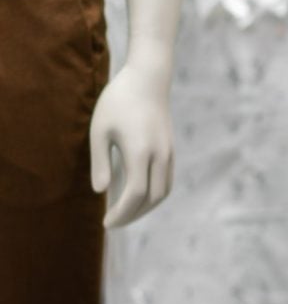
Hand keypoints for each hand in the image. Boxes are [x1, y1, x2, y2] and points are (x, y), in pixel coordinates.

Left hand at [90, 60, 173, 228]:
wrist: (148, 80)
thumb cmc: (118, 102)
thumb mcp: (100, 130)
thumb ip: (100, 162)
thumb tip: (100, 192)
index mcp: (140, 152)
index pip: (134, 193)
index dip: (121, 212)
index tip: (106, 222)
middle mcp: (159, 157)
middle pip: (151, 198)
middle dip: (133, 215)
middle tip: (114, 223)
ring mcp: (169, 155)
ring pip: (163, 193)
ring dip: (146, 208)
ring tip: (127, 213)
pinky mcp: (171, 152)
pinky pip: (167, 183)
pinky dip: (154, 196)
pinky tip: (139, 197)